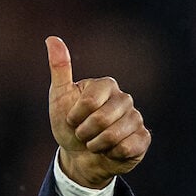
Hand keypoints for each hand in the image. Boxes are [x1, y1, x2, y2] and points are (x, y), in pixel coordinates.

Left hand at [46, 36, 148, 187]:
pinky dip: (111, 155)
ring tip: (94, 144)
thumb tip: (52, 38)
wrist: (79, 157)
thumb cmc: (69, 126)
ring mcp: (136, 119)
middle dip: (84, 133)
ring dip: (96, 146)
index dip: (75, 117)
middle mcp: (124, 99)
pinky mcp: (143, 139)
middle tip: (83, 134)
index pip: (89, 101)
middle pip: (102, 119)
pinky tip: (110, 152)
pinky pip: (127, 148)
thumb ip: (59, 69)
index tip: (72, 119)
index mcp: (106, 86)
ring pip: (114, 136)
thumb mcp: (59, 98)